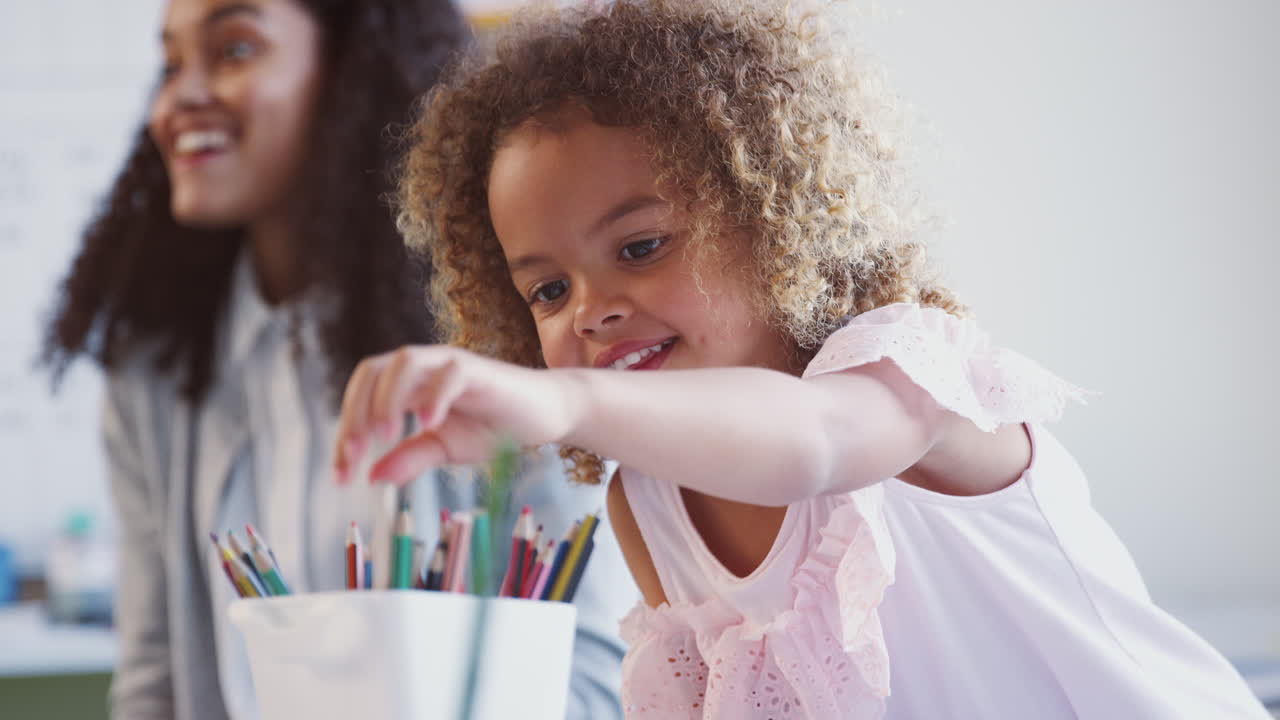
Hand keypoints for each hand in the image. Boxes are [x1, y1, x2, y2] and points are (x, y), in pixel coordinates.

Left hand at [331, 345, 577, 484]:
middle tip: (355, 453)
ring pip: (403, 362)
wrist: (545, 415)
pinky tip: (427, 424)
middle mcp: (423, 367)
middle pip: (371, 371)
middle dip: (356, 413)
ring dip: (387, 398)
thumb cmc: (494, 426)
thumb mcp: (444, 449)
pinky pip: (449, 373)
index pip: (362, 396)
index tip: (342, 475)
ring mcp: (450, 363)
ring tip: (385, 436)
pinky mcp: (479, 369)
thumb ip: (409, 459)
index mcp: (407, 386)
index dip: (345, 432)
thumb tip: (372, 477)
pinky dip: (434, 395)